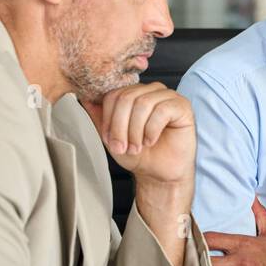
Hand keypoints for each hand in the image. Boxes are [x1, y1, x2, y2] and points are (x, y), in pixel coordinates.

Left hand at [81, 82, 195, 190]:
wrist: (159, 174)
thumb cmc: (140, 155)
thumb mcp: (111, 137)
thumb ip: (98, 117)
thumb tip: (83, 97)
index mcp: (134, 94)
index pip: (113, 94)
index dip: (108, 119)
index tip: (109, 139)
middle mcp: (151, 91)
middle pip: (127, 97)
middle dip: (120, 127)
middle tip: (123, 147)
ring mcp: (168, 96)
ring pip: (143, 103)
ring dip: (136, 131)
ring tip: (137, 146)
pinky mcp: (182, 106)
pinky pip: (162, 110)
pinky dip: (152, 130)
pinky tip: (151, 140)